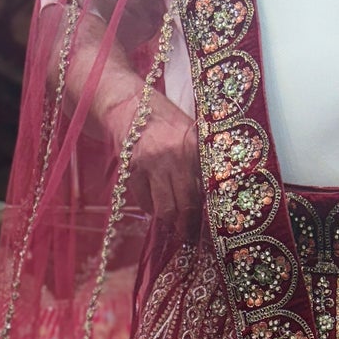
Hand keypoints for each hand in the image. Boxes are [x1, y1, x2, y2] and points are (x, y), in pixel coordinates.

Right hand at [128, 89, 201, 222]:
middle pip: (185, 205)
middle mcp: (173, 156)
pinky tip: (155, 206)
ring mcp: (151, 164)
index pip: (204, 190)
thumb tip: (209, 196)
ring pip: (164, 208)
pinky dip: (150, 208)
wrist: (128, 104)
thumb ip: (200, 160)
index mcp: (193, 146)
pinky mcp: (131, 170)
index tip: (209, 228)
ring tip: (174, 225)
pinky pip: (144, 201)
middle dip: (187, 225)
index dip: (205, 213)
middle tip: (189, 235)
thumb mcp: (189, 132)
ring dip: (169, 220)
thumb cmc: (164, 119)